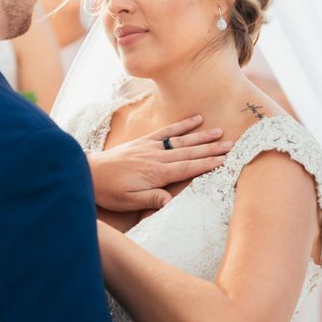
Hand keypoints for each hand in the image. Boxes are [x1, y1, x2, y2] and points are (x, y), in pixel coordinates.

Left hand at [87, 115, 231, 211]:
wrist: (89, 172)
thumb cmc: (110, 190)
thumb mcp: (129, 201)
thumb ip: (151, 199)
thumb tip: (171, 200)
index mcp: (156, 173)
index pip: (187, 168)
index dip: (207, 164)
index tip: (226, 160)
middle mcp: (156, 157)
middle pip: (189, 152)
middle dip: (211, 149)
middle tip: (232, 145)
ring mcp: (150, 147)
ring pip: (181, 140)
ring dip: (201, 136)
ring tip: (219, 132)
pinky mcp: (144, 141)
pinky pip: (166, 131)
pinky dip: (181, 125)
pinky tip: (195, 120)